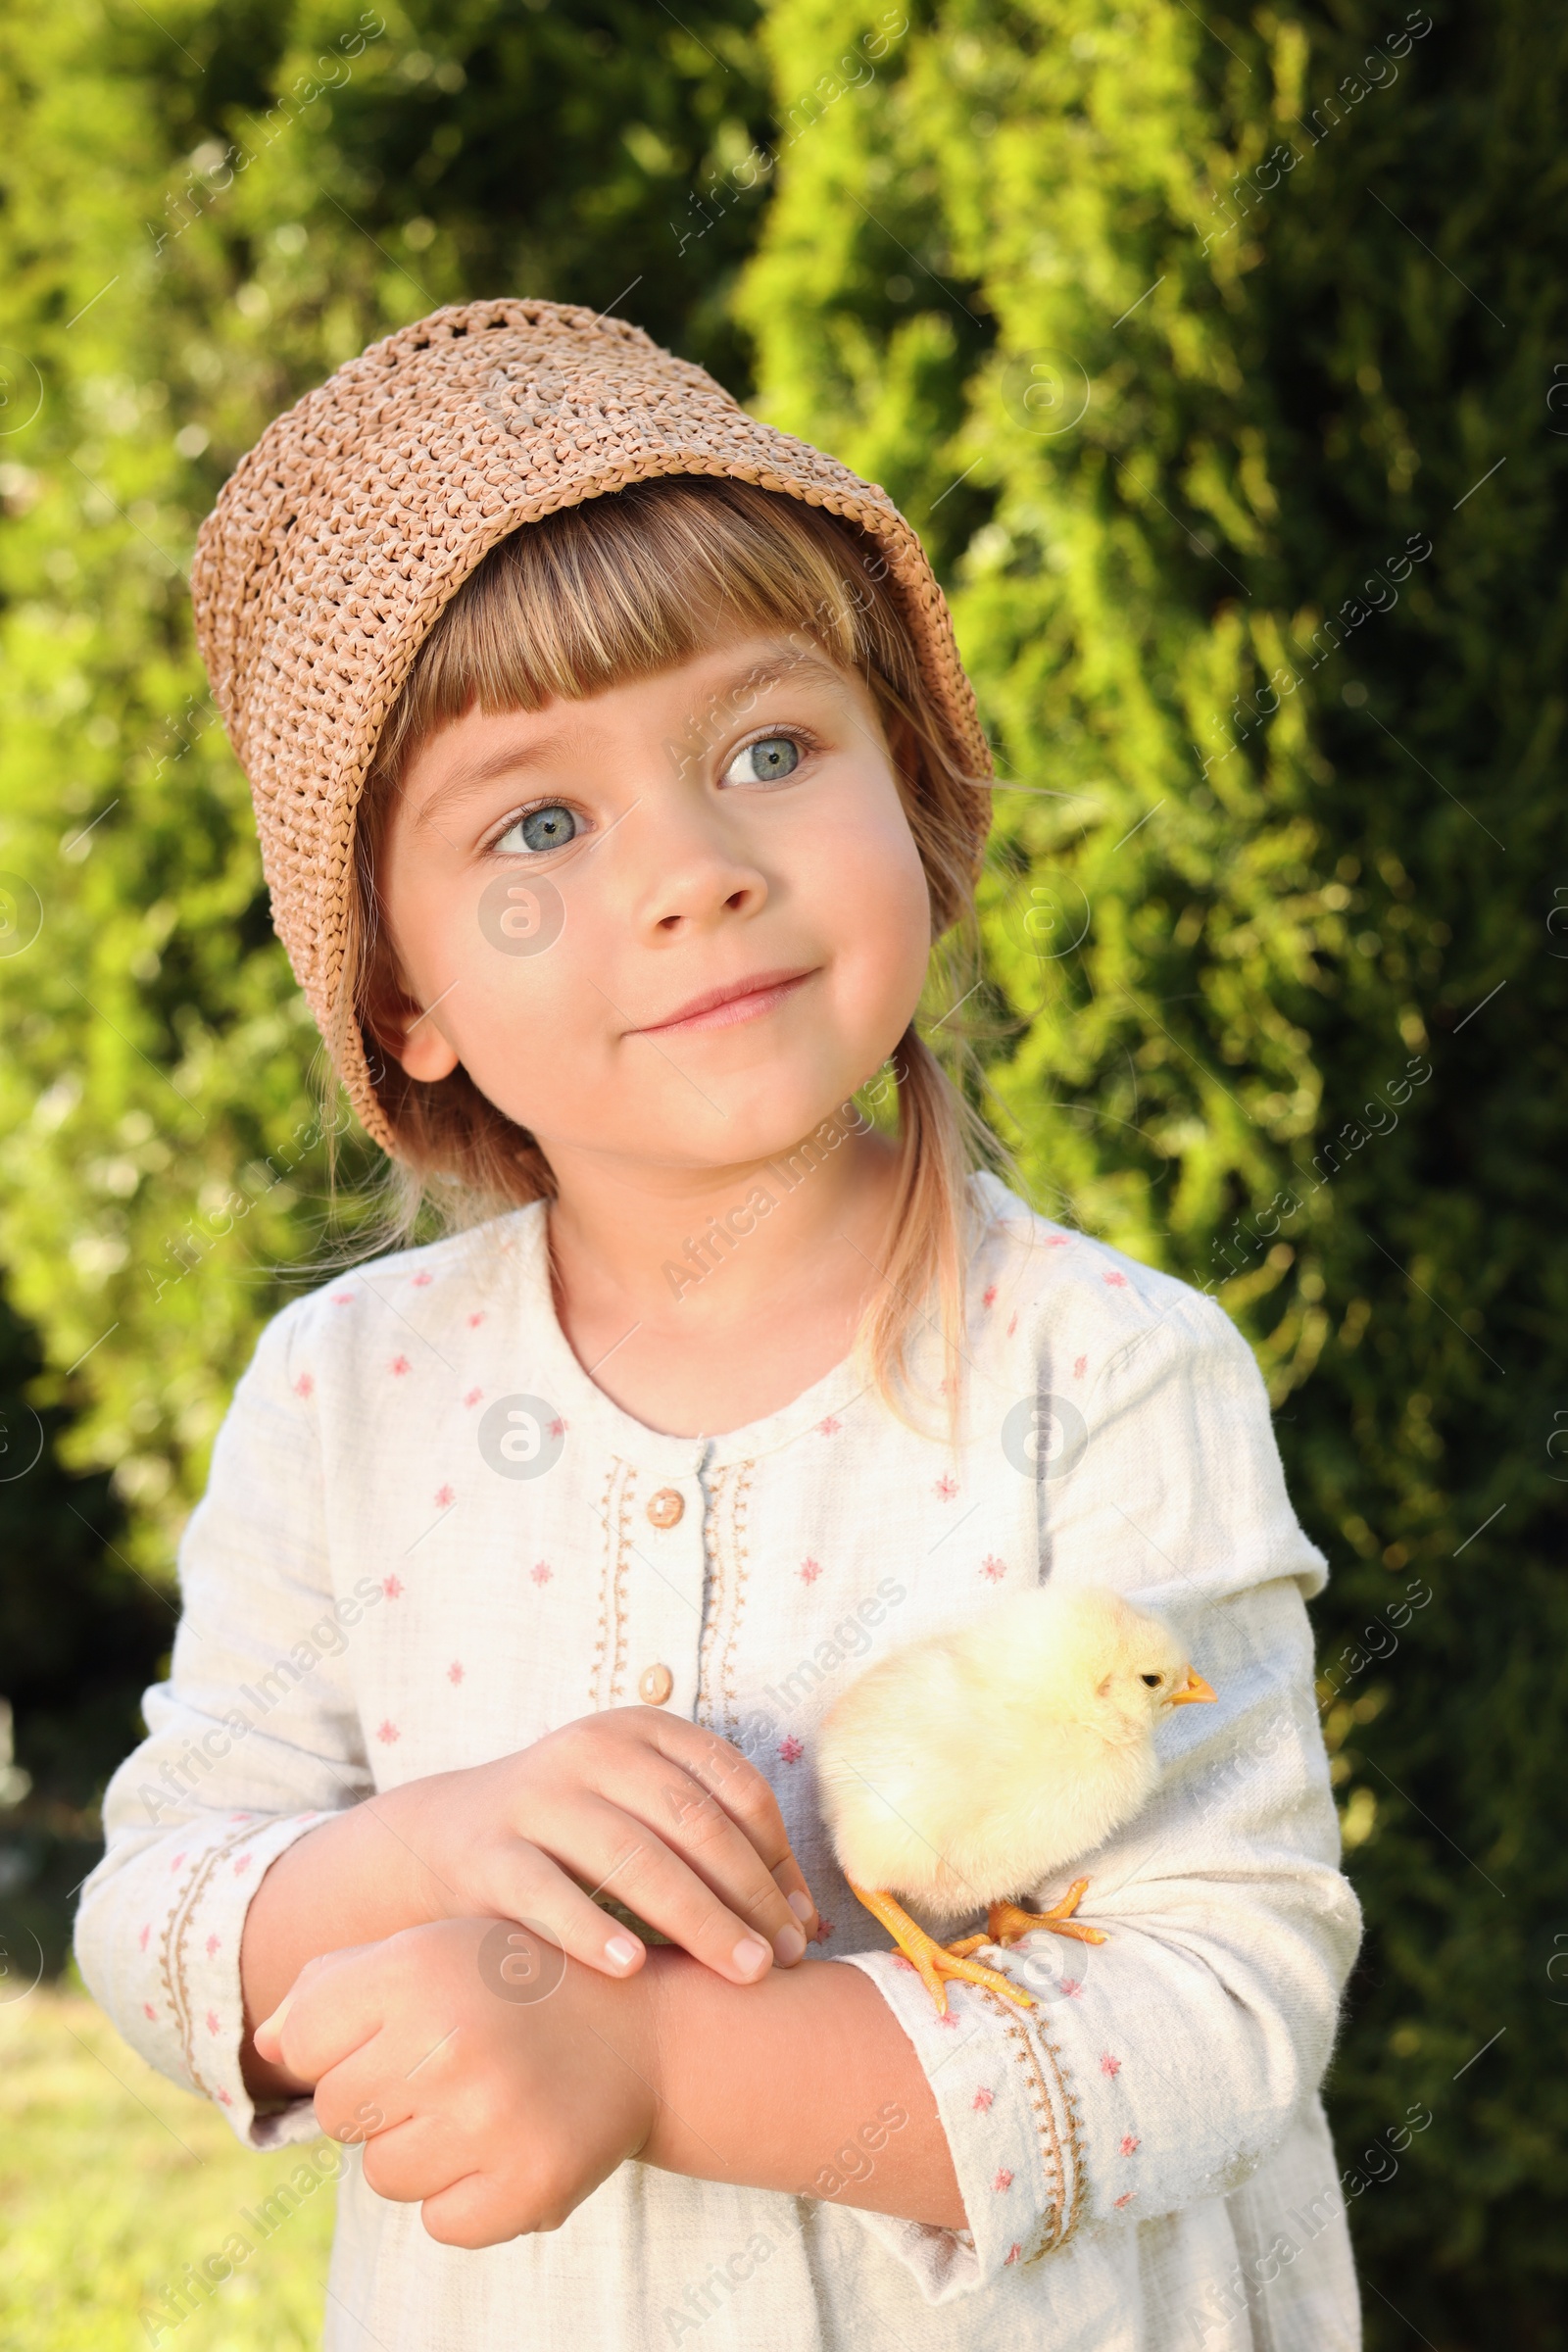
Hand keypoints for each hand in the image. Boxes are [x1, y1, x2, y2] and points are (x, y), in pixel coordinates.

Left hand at [257, 1919, 656, 2248]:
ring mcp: (491, 2117)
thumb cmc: (516, 1986)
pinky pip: (442, 2223)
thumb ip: (339, 1984)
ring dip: (422, 2152)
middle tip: (447, 2070)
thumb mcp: (433, 1951)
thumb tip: (268, 2042)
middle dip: (380, 2101)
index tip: (394, 2034)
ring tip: (480, 2106)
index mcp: (418, 1968)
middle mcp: (449, 2039)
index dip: (339, 2045)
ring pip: (384, 2176)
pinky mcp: (528, 2183)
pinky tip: (507, 2146)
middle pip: (337, 2114)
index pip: (304, 2042)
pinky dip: (467, 2199)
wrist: (644, 2032)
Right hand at [375, 1707, 816, 1987]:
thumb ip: (716, 1853)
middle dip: (748, 1894)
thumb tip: (806, 1924)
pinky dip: (593, 1930)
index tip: (799, 1920)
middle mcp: (591, 1751)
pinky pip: (548, 1894)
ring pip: (632, 1857)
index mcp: (642, 1730)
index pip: (733, 1785)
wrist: (445, 1838)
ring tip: (741, 1970)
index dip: (777, 1854)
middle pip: (692, 1822)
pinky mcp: (489, 1852)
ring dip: (697, 1919)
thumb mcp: (643, 1814)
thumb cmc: (577, 1838)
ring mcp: (537, 1797)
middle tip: (781, 1958)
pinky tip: (633, 1969)